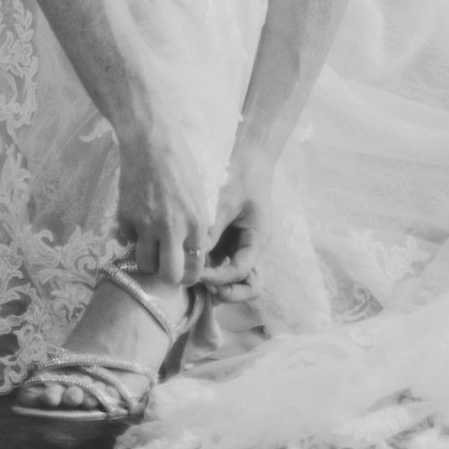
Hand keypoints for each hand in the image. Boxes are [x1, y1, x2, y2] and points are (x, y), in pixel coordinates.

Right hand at [112, 112, 212, 289]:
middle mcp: (172, 229)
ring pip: (144, 263)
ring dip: (147, 258)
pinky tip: (136, 221)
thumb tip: (190, 250)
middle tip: (165, 266)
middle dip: (168, 276)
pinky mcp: (125, 218)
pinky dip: (130, 236)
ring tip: (150, 245)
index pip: (195, 268)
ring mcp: (146, 226)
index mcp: (195, 223)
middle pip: (169, 276)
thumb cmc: (181, 163)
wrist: (151, 142)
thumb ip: (195, 224)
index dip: (190, 275)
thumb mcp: (198, 195)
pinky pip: (126, 240)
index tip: (185, 272)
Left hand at [202, 150, 274, 301]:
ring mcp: (239, 248)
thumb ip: (212, 230)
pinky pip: (220, 266)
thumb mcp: (226, 201)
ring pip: (234, 281)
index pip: (240, 272)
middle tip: (202, 284)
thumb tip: (193, 255)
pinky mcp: (228, 243)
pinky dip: (209, 271)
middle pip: (247, 287)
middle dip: (227, 292)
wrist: (249, 156)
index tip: (198, 273)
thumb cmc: (241, 176)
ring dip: (218, 285)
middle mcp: (251, 249)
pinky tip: (192, 265)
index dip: (219, 278)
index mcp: (257, 240)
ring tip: (196, 279)